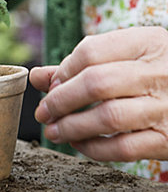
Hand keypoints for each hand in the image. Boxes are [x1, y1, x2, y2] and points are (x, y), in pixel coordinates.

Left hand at [30, 27, 167, 161]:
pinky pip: (123, 149)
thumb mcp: (130, 56)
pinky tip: (81, 145)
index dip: (63, 71)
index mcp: (150, 42)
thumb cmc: (158, 73)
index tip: (51, 85)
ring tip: (55, 131)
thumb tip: (37, 76)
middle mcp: (160, 72)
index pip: (92, 51)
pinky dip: (94, 149)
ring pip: (107, 117)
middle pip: (95, 83)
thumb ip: (83, 64)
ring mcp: (166, 107)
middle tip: (44, 112)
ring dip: (71, 127)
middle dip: (60, 100)